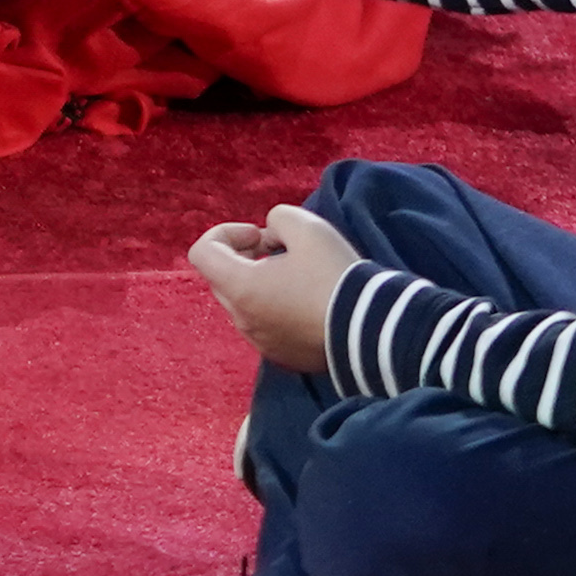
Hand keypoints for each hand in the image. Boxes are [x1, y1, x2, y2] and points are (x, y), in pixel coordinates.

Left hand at [188, 204, 356, 375]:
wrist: (373, 329)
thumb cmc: (335, 276)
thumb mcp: (306, 227)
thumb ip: (277, 218)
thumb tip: (270, 234)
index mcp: (240, 289)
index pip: (201, 253)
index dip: (225, 233)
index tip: (260, 235)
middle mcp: (242, 320)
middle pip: (221, 278)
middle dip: (243, 256)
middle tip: (280, 249)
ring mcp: (261, 343)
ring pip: (243, 302)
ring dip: (259, 282)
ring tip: (297, 274)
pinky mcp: (283, 357)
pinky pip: (264, 325)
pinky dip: (274, 307)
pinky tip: (307, 300)